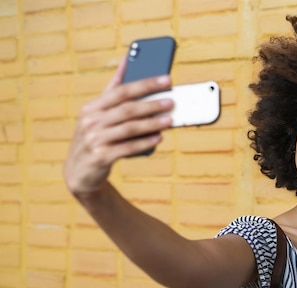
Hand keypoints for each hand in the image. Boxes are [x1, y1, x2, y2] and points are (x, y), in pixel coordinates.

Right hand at [64, 58, 173, 197]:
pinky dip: (145, 142)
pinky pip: (127, 148)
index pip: (121, 91)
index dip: (145, 84)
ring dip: (152, 123)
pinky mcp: (100, 157)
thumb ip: (113, 89)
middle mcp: (90, 122)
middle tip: (171, 101)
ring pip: (129, 128)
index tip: (166, 80)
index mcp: (91, 108)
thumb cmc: (95, 138)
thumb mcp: (97, 114)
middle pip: (126, 109)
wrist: (79, 172)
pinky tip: (159, 138)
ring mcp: (94, 140)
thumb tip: (126, 59)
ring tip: (169, 120)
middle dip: (151, 104)